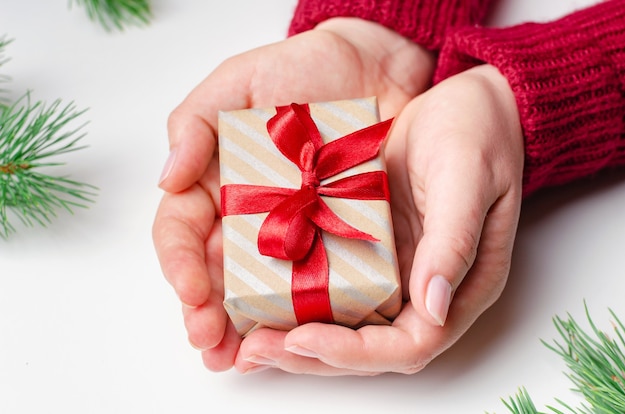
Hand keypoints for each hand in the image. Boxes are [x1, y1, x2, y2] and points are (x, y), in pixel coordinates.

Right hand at [152, 17, 434, 371]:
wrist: (374, 68)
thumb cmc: (301, 69)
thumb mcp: (236, 82)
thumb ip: (193, 124)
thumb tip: (165, 179)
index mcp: (214, 182)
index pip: (181, 231)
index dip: (178, 263)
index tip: (190, 291)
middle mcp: (246, 213)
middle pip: (214, 272)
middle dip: (206, 311)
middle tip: (210, 342)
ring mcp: (290, 228)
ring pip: (258, 285)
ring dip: (245, 324)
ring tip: (240, 356)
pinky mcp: (332, 234)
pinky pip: (313, 276)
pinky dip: (300, 307)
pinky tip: (295, 333)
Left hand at [236, 64, 523, 374]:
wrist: (463, 104)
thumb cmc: (477, 134)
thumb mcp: (467, 177)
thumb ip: (453, 242)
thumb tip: (434, 307)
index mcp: (461, 286)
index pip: (408, 345)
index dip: (353, 352)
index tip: (300, 337)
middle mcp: (424, 290)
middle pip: (367, 346)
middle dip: (310, 355)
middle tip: (253, 351)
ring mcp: (395, 271)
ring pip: (345, 322)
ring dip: (296, 334)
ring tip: (246, 337)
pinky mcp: (370, 247)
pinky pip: (333, 283)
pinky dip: (298, 296)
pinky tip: (259, 291)